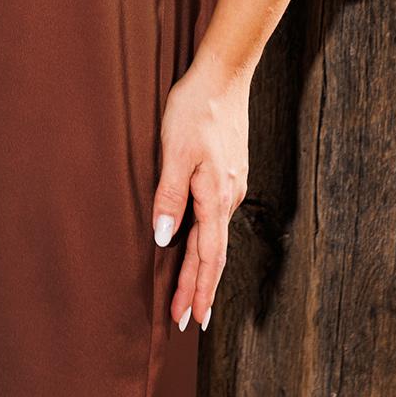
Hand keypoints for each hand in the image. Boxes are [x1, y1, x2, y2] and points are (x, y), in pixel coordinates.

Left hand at [152, 61, 249, 330]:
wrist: (223, 75)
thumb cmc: (195, 109)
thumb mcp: (175, 151)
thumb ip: (169, 196)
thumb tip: (164, 239)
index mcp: (215, 196)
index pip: (207, 256)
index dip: (196, 289)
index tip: (189, 319)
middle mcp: (228, 196)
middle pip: (214, 253)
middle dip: (200, 288)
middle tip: (188, 321)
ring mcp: (231, 184)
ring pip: (217, 236)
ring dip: (204, 267)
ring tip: (193, 293)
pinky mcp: (228, 172)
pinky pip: (217, 217)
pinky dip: (208, 241)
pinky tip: (201, 243)